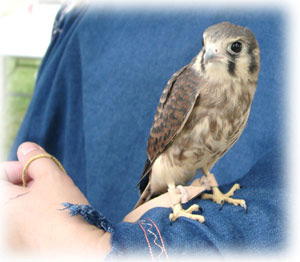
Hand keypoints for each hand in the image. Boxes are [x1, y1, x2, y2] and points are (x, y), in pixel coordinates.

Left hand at [1, 142, 110, 257]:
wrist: (78, 245)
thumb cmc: (63, 210)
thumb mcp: (51, 175)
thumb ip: (36, 157)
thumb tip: (26, 148)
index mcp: (3, 202)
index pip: (1, 172)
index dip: (21, 165)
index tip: (39, 169)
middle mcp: (4, 220)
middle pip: (9, 188)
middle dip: (30, 180)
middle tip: (50, 183)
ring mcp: (13, 233)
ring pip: (19, 203)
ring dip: (34, 195)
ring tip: (54, 198)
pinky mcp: (24, 242)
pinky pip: (25, 218)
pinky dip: (36, 210)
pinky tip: (53, 213)